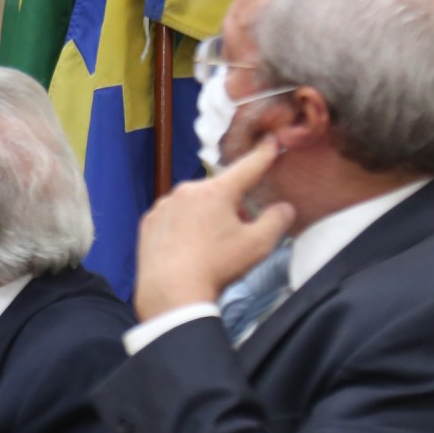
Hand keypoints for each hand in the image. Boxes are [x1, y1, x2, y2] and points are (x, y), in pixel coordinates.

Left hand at [132, 140, 296, 320]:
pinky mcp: (149, 222)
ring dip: (206, 215)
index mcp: (216, 191)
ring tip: (209, 245)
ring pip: (194, 203)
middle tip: (237, 231)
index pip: (247, 167)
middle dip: (231, 204)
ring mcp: (164, 205)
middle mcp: (187, 190)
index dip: (263, 154)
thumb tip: (284, 208)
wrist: (170, 292)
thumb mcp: (258, 245)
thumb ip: (276, 221)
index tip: (270, 141)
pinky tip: (187, 248)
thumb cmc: (217, 266)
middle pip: (218, 190)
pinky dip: (183, 226)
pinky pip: (173, 217)